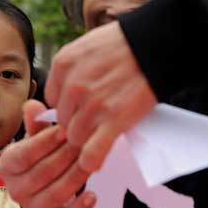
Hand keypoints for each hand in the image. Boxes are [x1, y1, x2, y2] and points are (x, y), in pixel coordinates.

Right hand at [0, 99, 95, 207]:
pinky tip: (93, 195)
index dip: (45, 142)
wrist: (40, 180)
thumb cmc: (38, 153)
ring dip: (76, 177)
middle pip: (43, 173)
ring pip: (56, 193)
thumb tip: (34, 106)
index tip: (65, 129)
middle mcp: (16, 190)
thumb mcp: (35, 136)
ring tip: (91, 161)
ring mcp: (32, 207)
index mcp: (7, 166)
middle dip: (66, 156)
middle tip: (86, 141)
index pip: (25, 154)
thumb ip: (36, 122)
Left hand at [45, 21, 157, 171]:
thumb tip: (62, 94)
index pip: (52, 99)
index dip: (67, 106)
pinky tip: (92, 162)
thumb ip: (71, 69)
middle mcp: (74, 85)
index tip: (80, 108)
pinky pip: (92, 151)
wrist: (154, 46)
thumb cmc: (123, 45)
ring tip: (100, 134)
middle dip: (76, 123)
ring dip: (86, 140)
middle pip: (63, 120)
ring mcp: (93, 104)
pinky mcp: (114, 120)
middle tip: (94, 121)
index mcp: (63, 64)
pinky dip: (91, 160)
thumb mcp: (86, 46)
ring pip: (75, 137)